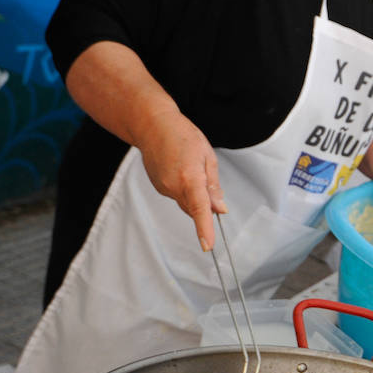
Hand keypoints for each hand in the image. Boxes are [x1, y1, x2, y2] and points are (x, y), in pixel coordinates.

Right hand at [135, 110, 225, 251]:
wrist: (152, 126)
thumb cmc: (182, 136)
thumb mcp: (208, 156)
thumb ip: (213, 186)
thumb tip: (220, 209)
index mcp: (190, 177)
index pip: (199, 209)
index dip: (204, 228)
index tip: (208, 245)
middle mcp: (173, 186)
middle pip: (195, 208)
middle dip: (205, 204)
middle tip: (206, 178)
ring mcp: (163, 188)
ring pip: (186, 202)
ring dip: (194, 193)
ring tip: (190, 166)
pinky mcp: (158, 187)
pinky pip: (177, 196)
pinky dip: (184, 189)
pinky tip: (180, 170)